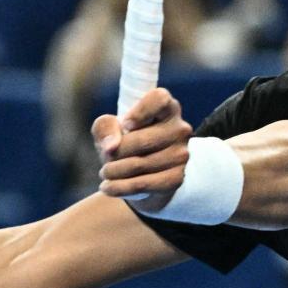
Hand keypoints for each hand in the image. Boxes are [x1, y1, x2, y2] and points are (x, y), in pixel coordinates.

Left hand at [92, 87, 192, 208]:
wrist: (141, 174)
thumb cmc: (125, 141)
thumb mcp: (110, 128)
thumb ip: (105, 127)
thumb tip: (111, 146)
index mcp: (167, 107)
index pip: (159, 100)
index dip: (140, 111)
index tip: (125, 124)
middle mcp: (179, 128)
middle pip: (142, 140)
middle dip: (117, 152)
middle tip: (106, 159)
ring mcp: (181, 154)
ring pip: (141, 164)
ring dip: (114, 172)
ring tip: (105, 173)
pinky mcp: (177, 178)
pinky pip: (144, 184)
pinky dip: (120, 187)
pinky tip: (107, 187)